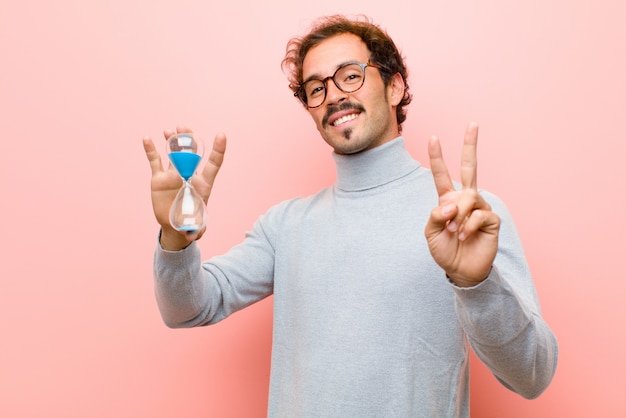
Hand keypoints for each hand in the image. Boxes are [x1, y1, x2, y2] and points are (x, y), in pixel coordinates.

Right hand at [143, 126, 226, 249]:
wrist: (175, 226)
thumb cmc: (191, 224)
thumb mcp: (195, 229)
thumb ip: (195, 230)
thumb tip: (192, 237)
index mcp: (203, 184)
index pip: (213, 164)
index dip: (218, 150)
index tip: (221, 135)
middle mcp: (189, 175)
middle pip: (191, 153)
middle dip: (188, 139)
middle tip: (183, 127)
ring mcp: (173, 175)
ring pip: (173, 153)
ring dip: (172, 140)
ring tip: (170, 130)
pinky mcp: (159, 179)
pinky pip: (154, 161)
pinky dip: (150, 149)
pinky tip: (147, 138)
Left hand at [424, 122, 499, 286]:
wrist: (461, 270)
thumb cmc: (445, 250)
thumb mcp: (431, 232)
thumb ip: (435, 215)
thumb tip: (450, 205)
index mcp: (448, 200)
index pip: (442, 174)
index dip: (437, 157)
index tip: (433, 137)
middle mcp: (465, 199)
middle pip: (470, 167)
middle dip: (470, 145)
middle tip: (472, 123)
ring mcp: (480, 206)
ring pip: (469, 196)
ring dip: (459, 214)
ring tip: (455, 231)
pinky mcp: (491, 219)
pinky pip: (479, 213)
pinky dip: (468, 225)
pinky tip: (465, 236)